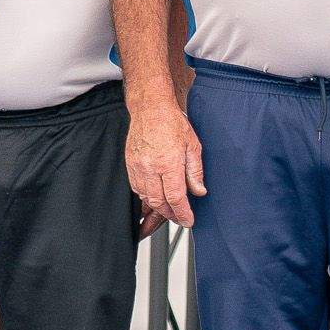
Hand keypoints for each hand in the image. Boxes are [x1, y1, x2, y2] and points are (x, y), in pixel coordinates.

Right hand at [127, 99, 205, 228]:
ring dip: (157, 208)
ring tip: (169, 212)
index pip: (175, 197)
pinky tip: (155, 198)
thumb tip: (199, 191)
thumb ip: (195, 172)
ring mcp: (137, 167)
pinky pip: (136, 188)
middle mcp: (150, 168)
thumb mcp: (193, 146)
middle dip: (170, 215)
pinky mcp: (130, 165)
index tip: (188, 220)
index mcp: (168, 163)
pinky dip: (146, 198)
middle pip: (158, 202)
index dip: (182, 213)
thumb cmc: (172, 123)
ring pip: (145, 198)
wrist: (150, 109)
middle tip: (180, 218)